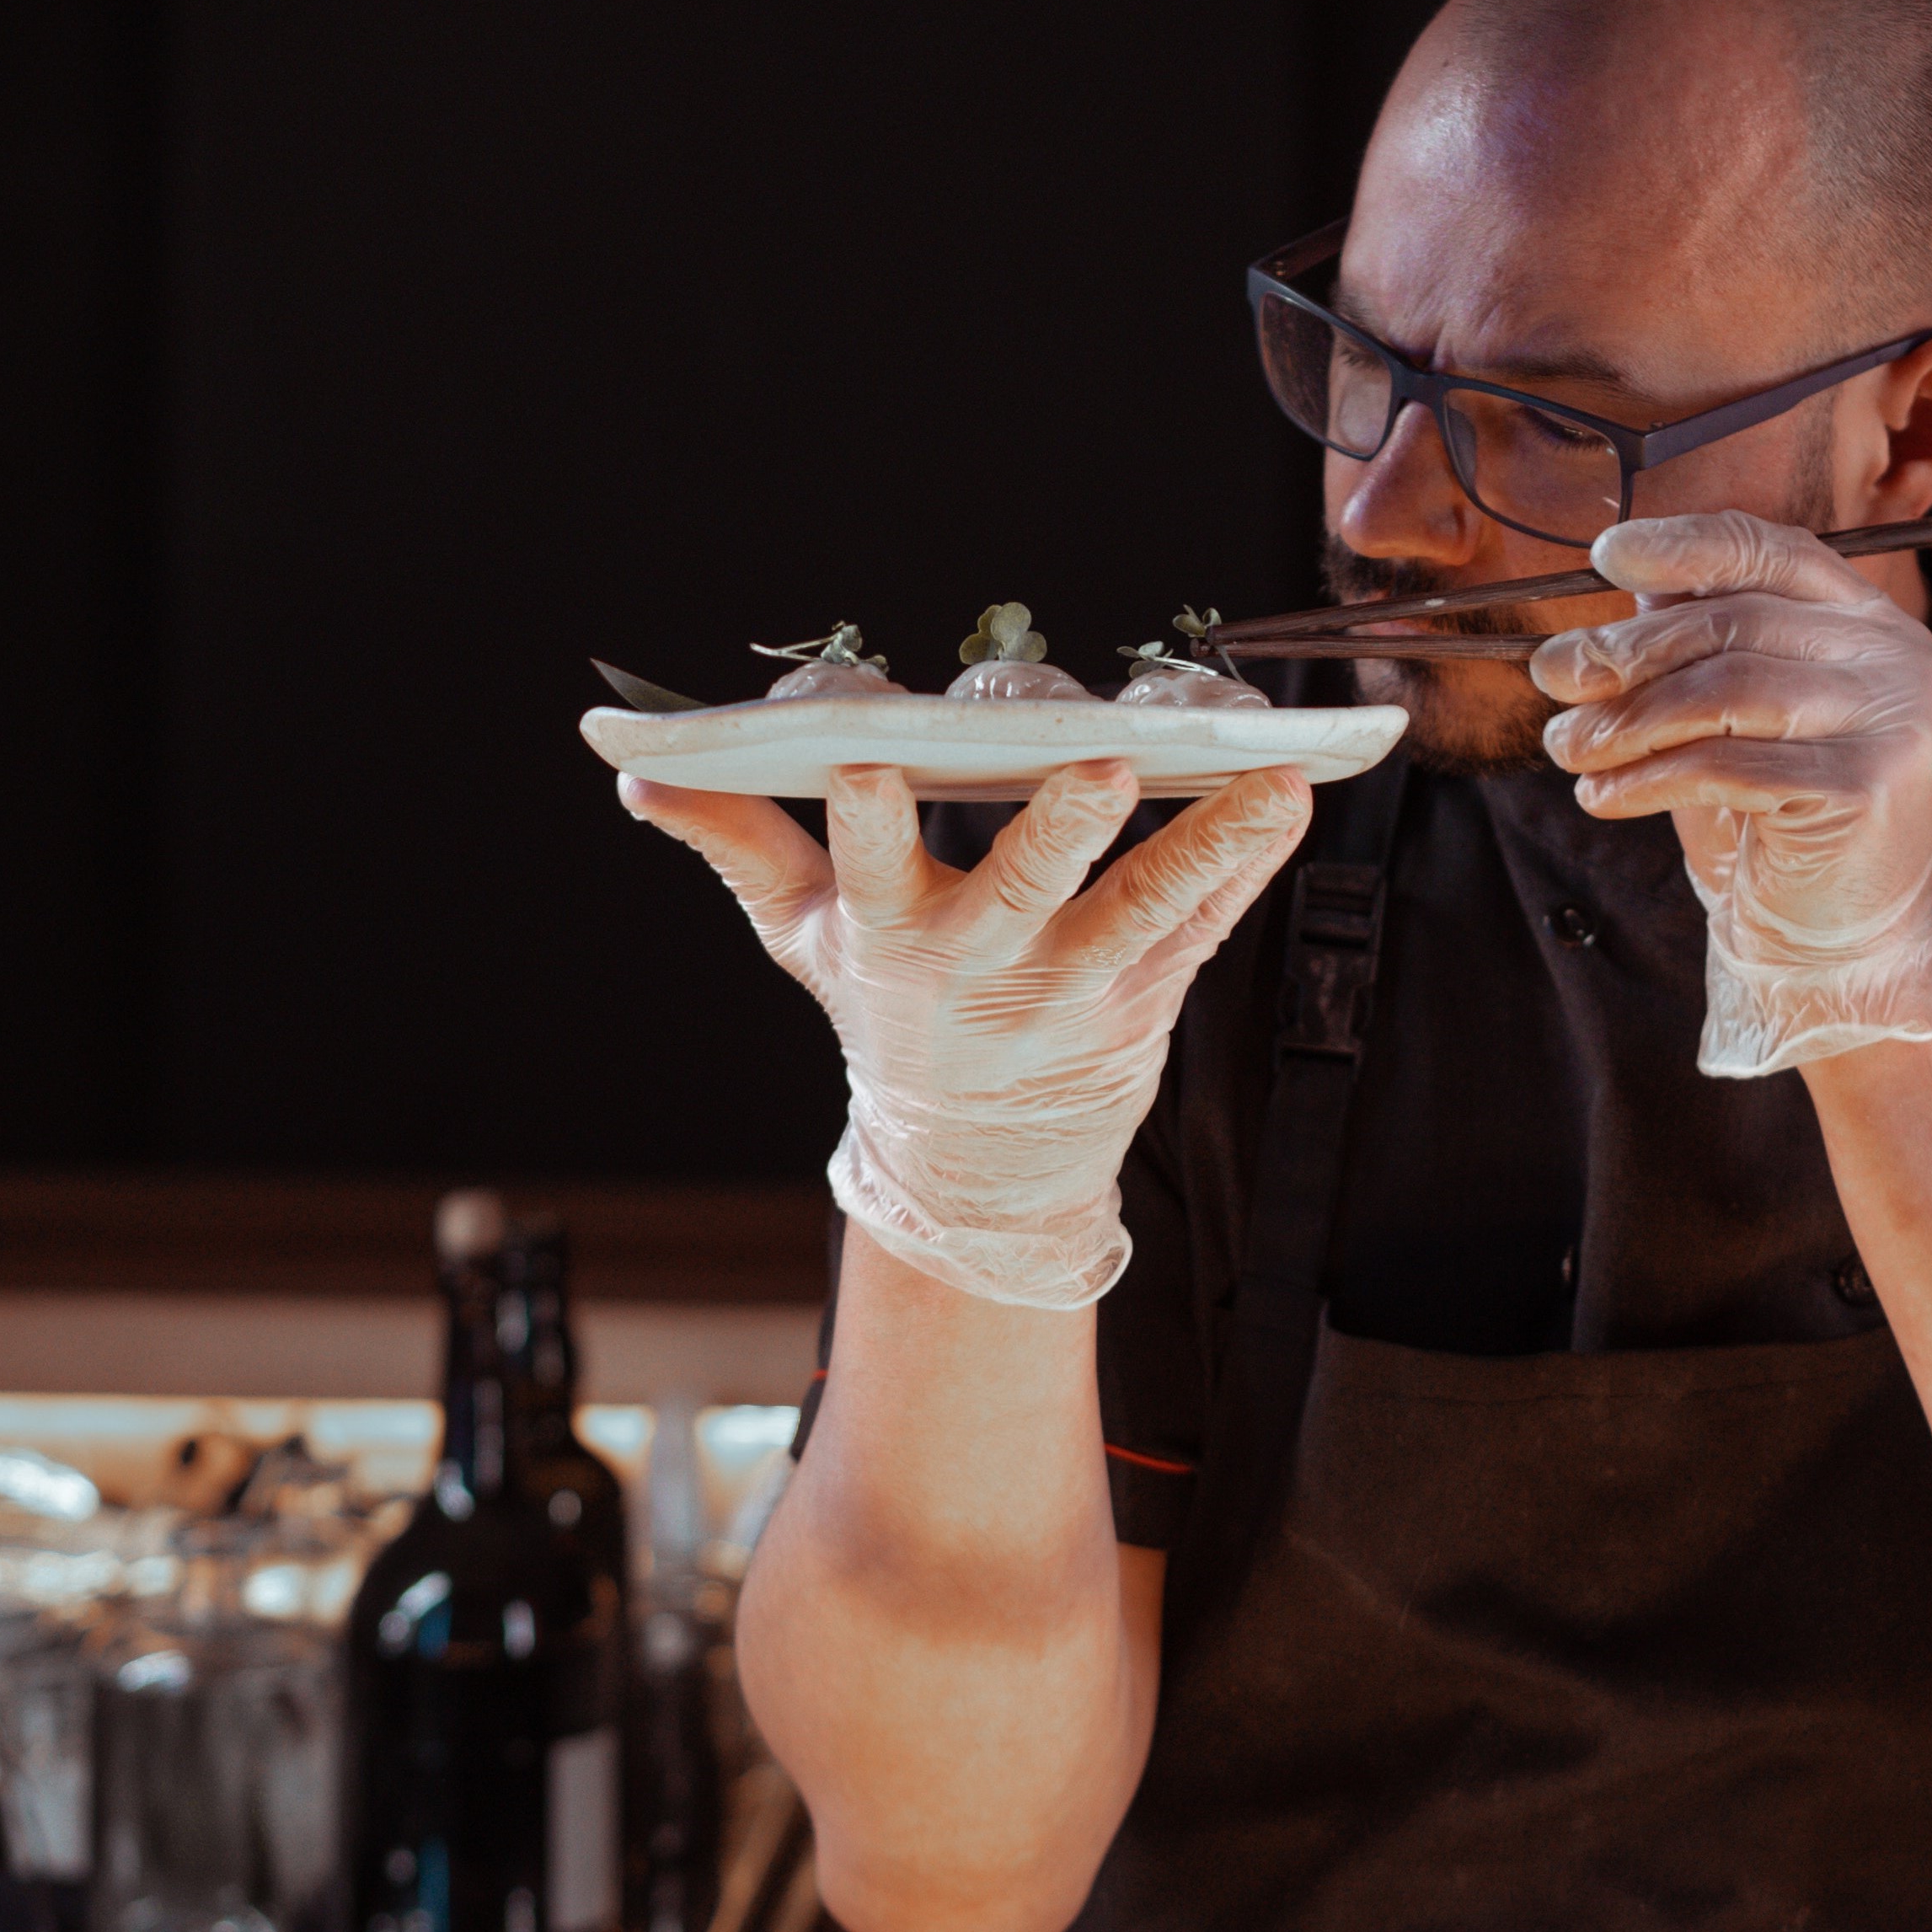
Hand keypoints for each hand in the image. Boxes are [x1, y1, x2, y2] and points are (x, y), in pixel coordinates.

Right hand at [623, 758, 1314, 1305]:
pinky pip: (1208, 923)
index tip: (869, 763)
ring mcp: (1077, 984)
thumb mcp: (806, 940)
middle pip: (1022, 885)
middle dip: (1055, 829)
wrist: (979, 1169)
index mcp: (892, 935)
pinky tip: (1290, 798)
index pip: (868, 861)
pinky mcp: (1149, 996)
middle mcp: (987, 961)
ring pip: (1143, 907)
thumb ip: (739, 848)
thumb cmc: (889, 1019)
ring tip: (1260, 783)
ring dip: (1201, 845)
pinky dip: (1250, 862)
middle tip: (1094, 768)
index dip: (867, 817)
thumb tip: (641, 775)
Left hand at [1528, 511, 1931, 1076]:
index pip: (1774, 551)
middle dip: (1625, 652)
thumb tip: (1621, 592)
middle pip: (1735, 621)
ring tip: (1568, 749)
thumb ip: (1695, 653)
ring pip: (1726, 689)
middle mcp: (1897, 657)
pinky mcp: (1868, 785)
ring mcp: (1893, 718)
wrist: (1828, 948)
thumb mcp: (1727, 726)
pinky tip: (1604, 794)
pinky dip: (1648, 777)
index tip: (1605, 558)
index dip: (1685, 545)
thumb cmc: (1771, 831)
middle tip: (1552, 677)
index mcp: (1870, 623)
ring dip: (1626, 719)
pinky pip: (1727, 763)